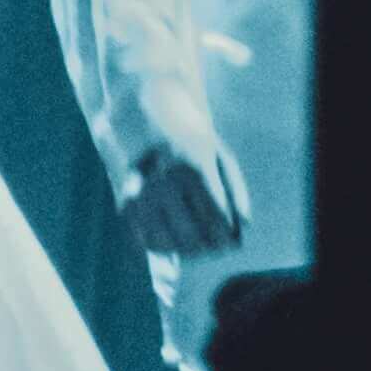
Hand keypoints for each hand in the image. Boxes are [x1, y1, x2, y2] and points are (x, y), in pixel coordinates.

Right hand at [122, 136, 248, 261]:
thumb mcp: (222, 157)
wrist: (148, 119)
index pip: (216, 221)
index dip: (227, 239)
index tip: (231, 242)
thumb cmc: (193, 143)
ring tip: (195, 243)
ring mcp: (141, 195)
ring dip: (185, 251)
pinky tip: (173, 239)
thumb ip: (237, 191)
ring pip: (168, 245)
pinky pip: (145, 242)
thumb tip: (245, 225)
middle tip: (214, 245)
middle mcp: (165, 183)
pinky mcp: (125, 204)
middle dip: (208, 248)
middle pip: (193, 237)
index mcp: (194, 169)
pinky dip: (161, 248)